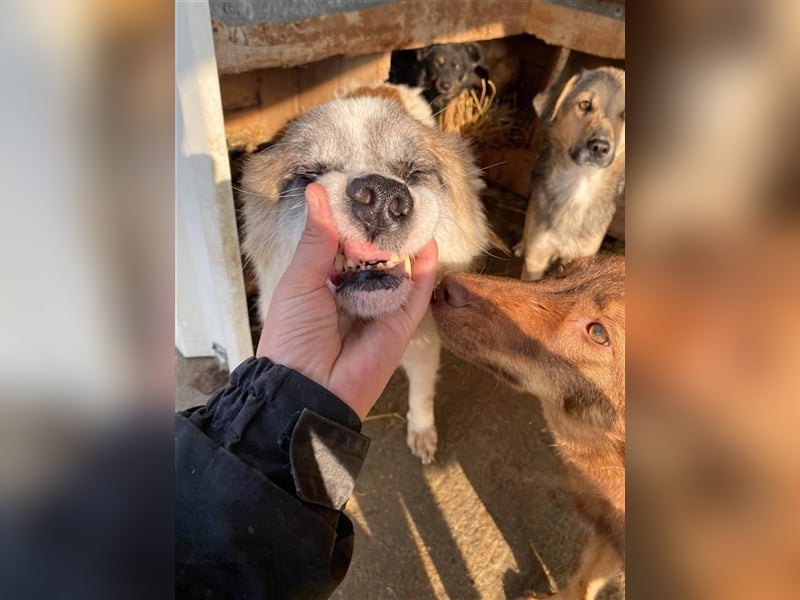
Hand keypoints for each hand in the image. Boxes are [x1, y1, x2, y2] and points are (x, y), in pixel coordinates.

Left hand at [256, 183, 437, 418]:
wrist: (310, 388)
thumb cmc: (294, 334)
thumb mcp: (300, 279)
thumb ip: (318, 237)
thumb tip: (318, 191)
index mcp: (324, 284)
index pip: (343, 246)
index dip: (351, 222)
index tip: (360, 191)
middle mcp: (353, 293)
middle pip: (373, 255)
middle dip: (379, 230)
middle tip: (389, 196)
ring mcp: (380, 307)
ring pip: (398, 269)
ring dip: (404, 243)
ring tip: (411, 211)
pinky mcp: (402, 322)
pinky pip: (418, 291)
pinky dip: (426, 267)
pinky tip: (428, 240)